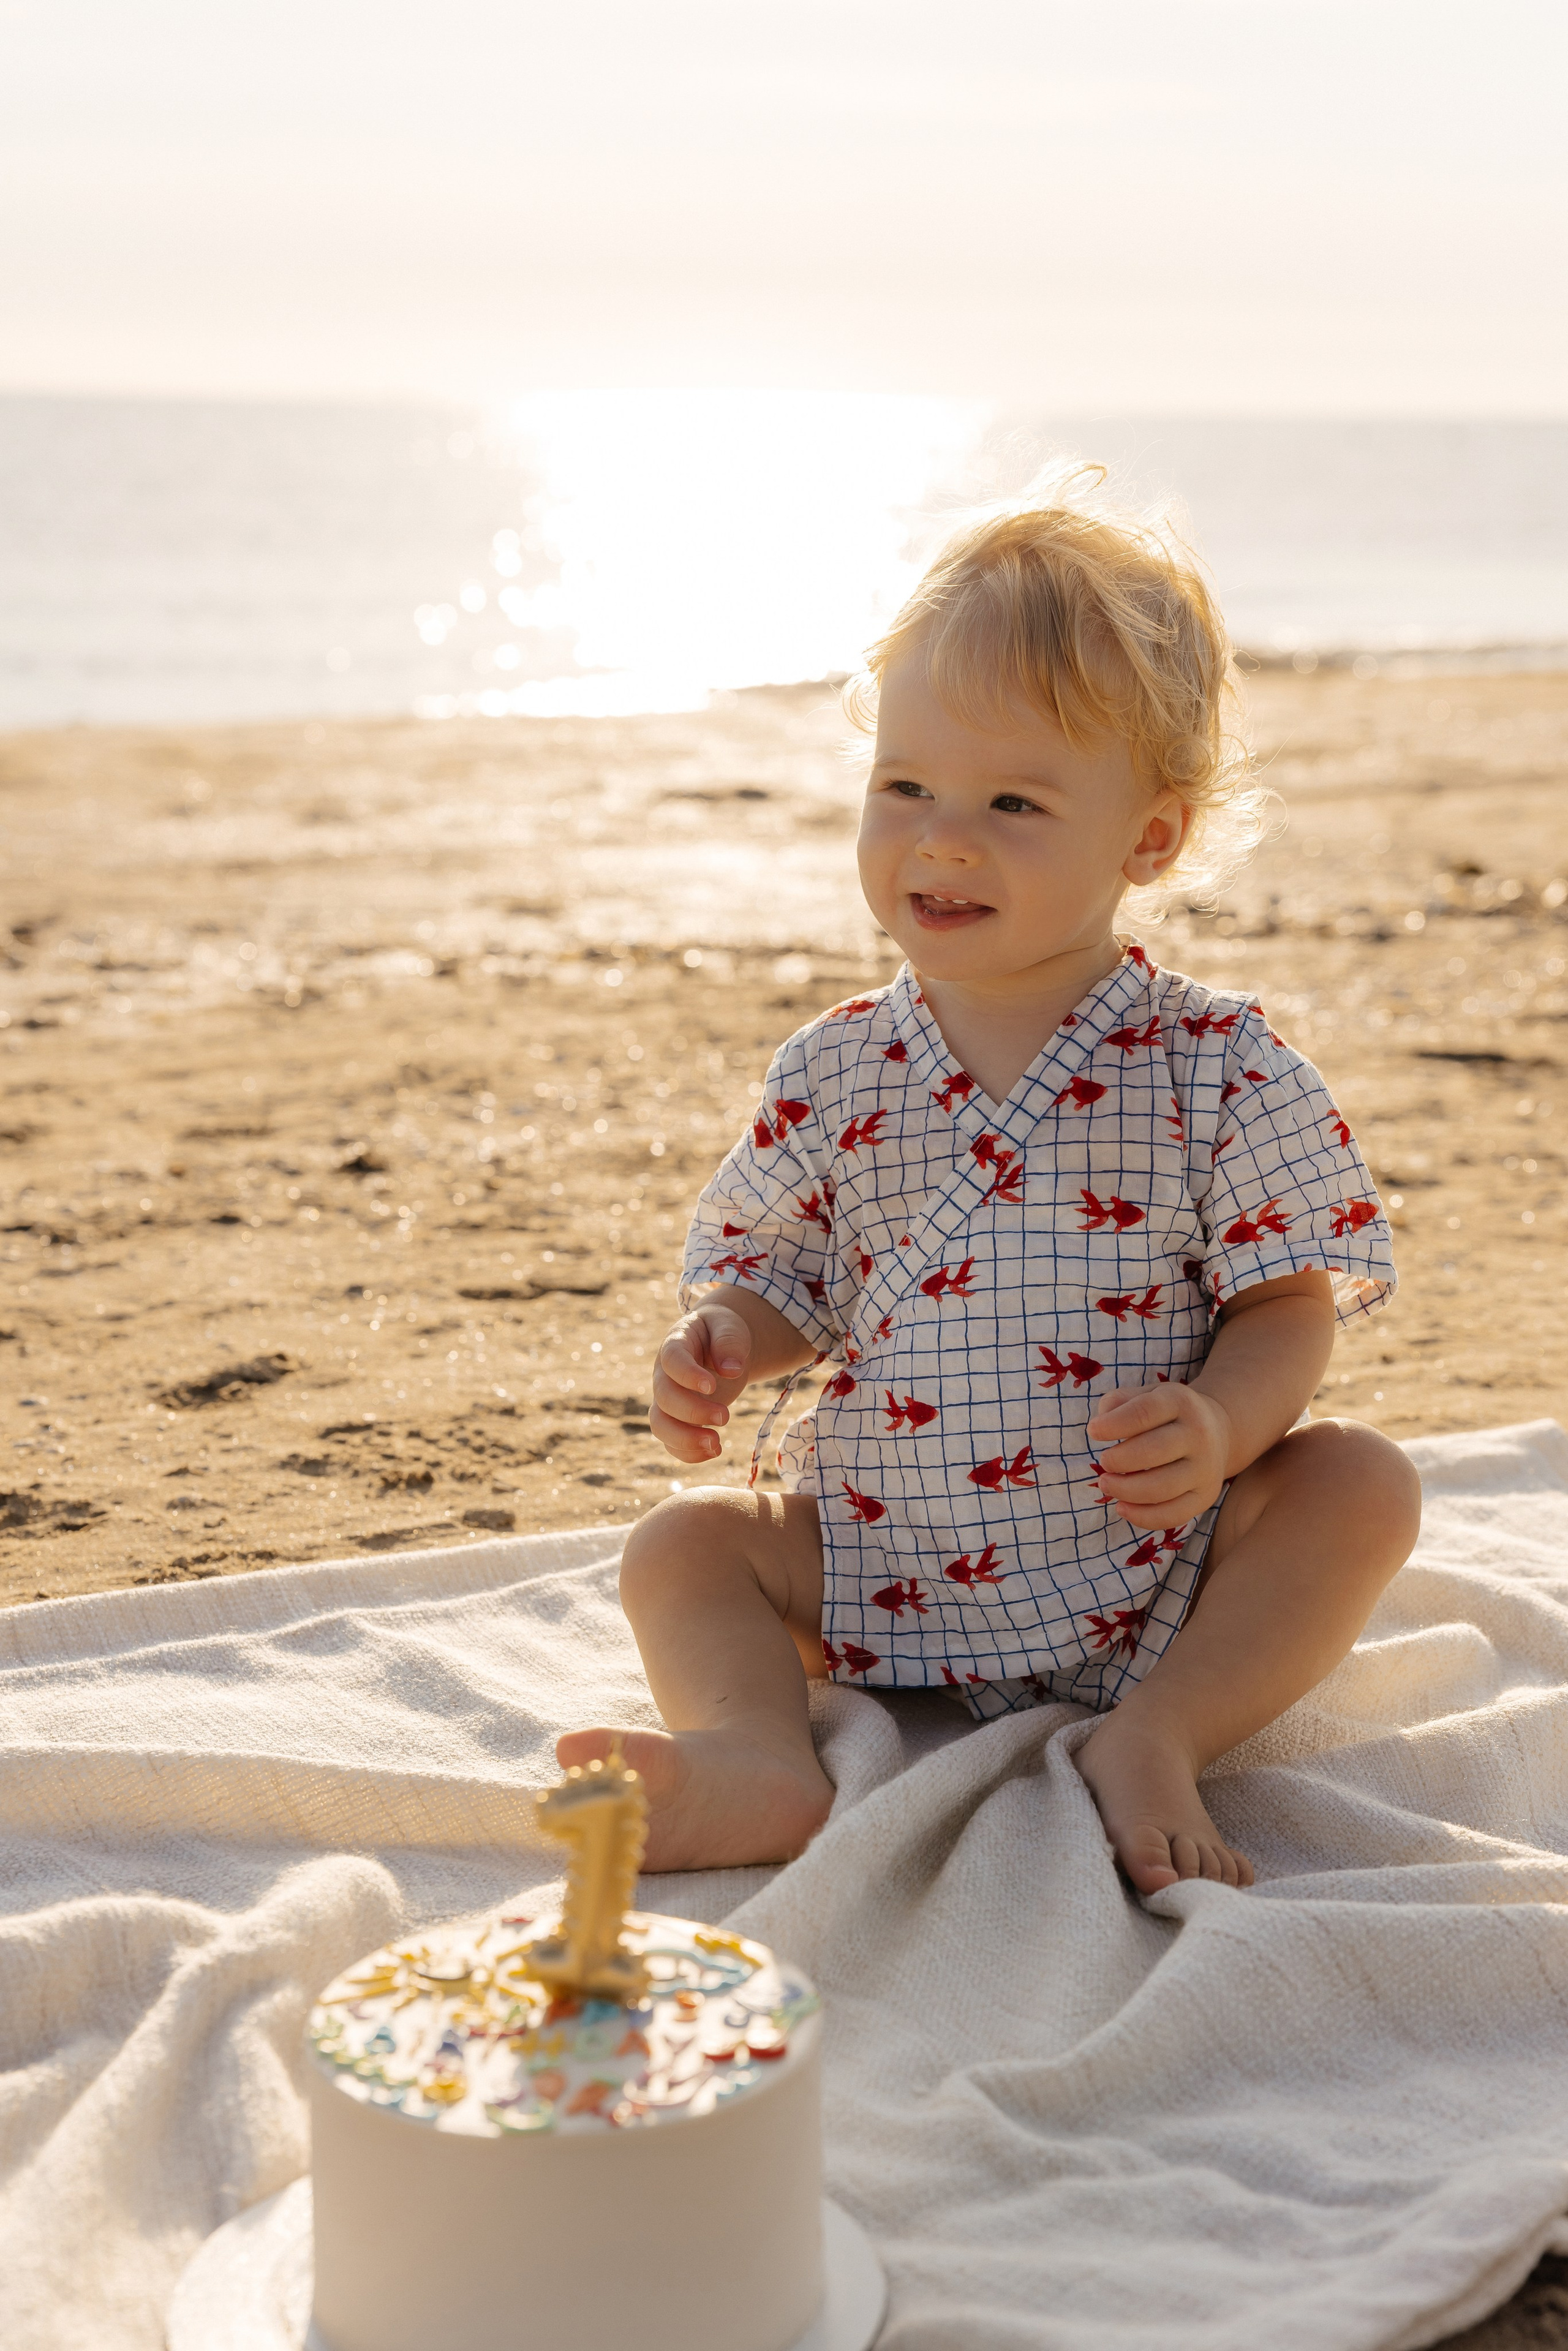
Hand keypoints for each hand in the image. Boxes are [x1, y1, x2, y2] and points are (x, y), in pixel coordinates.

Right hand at [650, 1303, 754, 1463]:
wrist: (719, 1344)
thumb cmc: (722, 1331)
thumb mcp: (729, 1326)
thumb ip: (729, 1342)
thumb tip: (731, 1370)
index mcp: (675, 1344)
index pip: (671, 1360)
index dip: (687, 1375)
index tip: (712, 1386)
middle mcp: (664, 1374)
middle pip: (664, 1397)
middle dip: (693, 1412)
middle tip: (726, 1416)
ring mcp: (667, 1399)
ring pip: (659, 1425)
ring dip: (685, 1440)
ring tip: (717, 1445)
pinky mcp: (676, 1419)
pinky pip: (671, 1442)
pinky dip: (689, 1453)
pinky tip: (715, 1450)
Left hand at [1085, 1383, 1233, 1529]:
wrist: (1217, 1431)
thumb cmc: (1167, 1414)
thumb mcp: (1146, 1395)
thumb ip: (1118, 1403)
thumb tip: (1101, 1423)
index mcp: (1180, 1402)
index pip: (1145, 1412)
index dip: (1114, 1424)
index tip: (1093, 1432)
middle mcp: (1198, 1434)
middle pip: (1154, 1451)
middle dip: (1119, 1460)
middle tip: (1103, 1462)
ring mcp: (1206, 1468)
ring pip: (1163, 1488)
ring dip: (1126, 1490)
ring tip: (1106, 1484)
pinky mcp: (1206, 1496)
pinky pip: (1174, 1514)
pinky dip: (1143, 1517)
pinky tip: (1122, 1508)